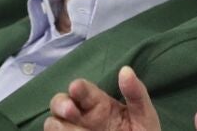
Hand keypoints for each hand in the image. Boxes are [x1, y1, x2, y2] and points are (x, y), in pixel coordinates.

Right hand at [46, 67, 160, 130]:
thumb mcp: (144, 114)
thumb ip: (136, 94)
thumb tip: (126, 70)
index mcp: (99, 104)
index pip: (82, 89)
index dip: (77, 87)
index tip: (77, 87)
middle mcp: (83, 117)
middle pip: (59, 103)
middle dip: (60, 104)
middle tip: (70, 111)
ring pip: (53, 124)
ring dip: (60, 126)